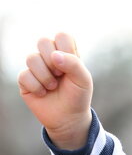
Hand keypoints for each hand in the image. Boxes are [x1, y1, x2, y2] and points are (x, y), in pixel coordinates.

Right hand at [18, 33, 92, 148]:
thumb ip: (74, 63)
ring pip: (31, 58)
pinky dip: (37, 87)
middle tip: (60, 75)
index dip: (66, 50)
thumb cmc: (78, 97)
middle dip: (53, 61)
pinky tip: (44, 93)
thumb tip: (54, 56)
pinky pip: (24, 76)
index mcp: (65, 52)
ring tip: (53, 87)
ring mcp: (36, 67)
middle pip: (43, 41)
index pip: (61, 35)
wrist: (69, 119)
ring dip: (46, 76)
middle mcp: (48, 56)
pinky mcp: (25, 80)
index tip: (72, 66)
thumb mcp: (83, 80)